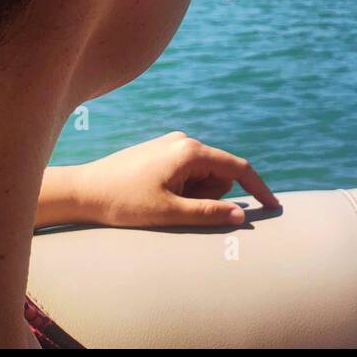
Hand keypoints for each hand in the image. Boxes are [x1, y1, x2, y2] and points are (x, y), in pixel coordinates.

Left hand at [38, 132, 279, 228]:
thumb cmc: (123, 203)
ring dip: (193, 193)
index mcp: (190, 151)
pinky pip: (186, 172)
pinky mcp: (161, 151)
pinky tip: (155, 196)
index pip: (238, 168)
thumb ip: (208, 213)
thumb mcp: (169, 213)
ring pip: (202, 174)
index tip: (274, 207)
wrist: (82, 191)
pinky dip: (182, 188)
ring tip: (161, 202)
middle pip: (219, 173)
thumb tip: (241, 216)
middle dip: (208, 196)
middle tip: (176, 208)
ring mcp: (172, 144)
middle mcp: (184, 141)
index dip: (258, 188)